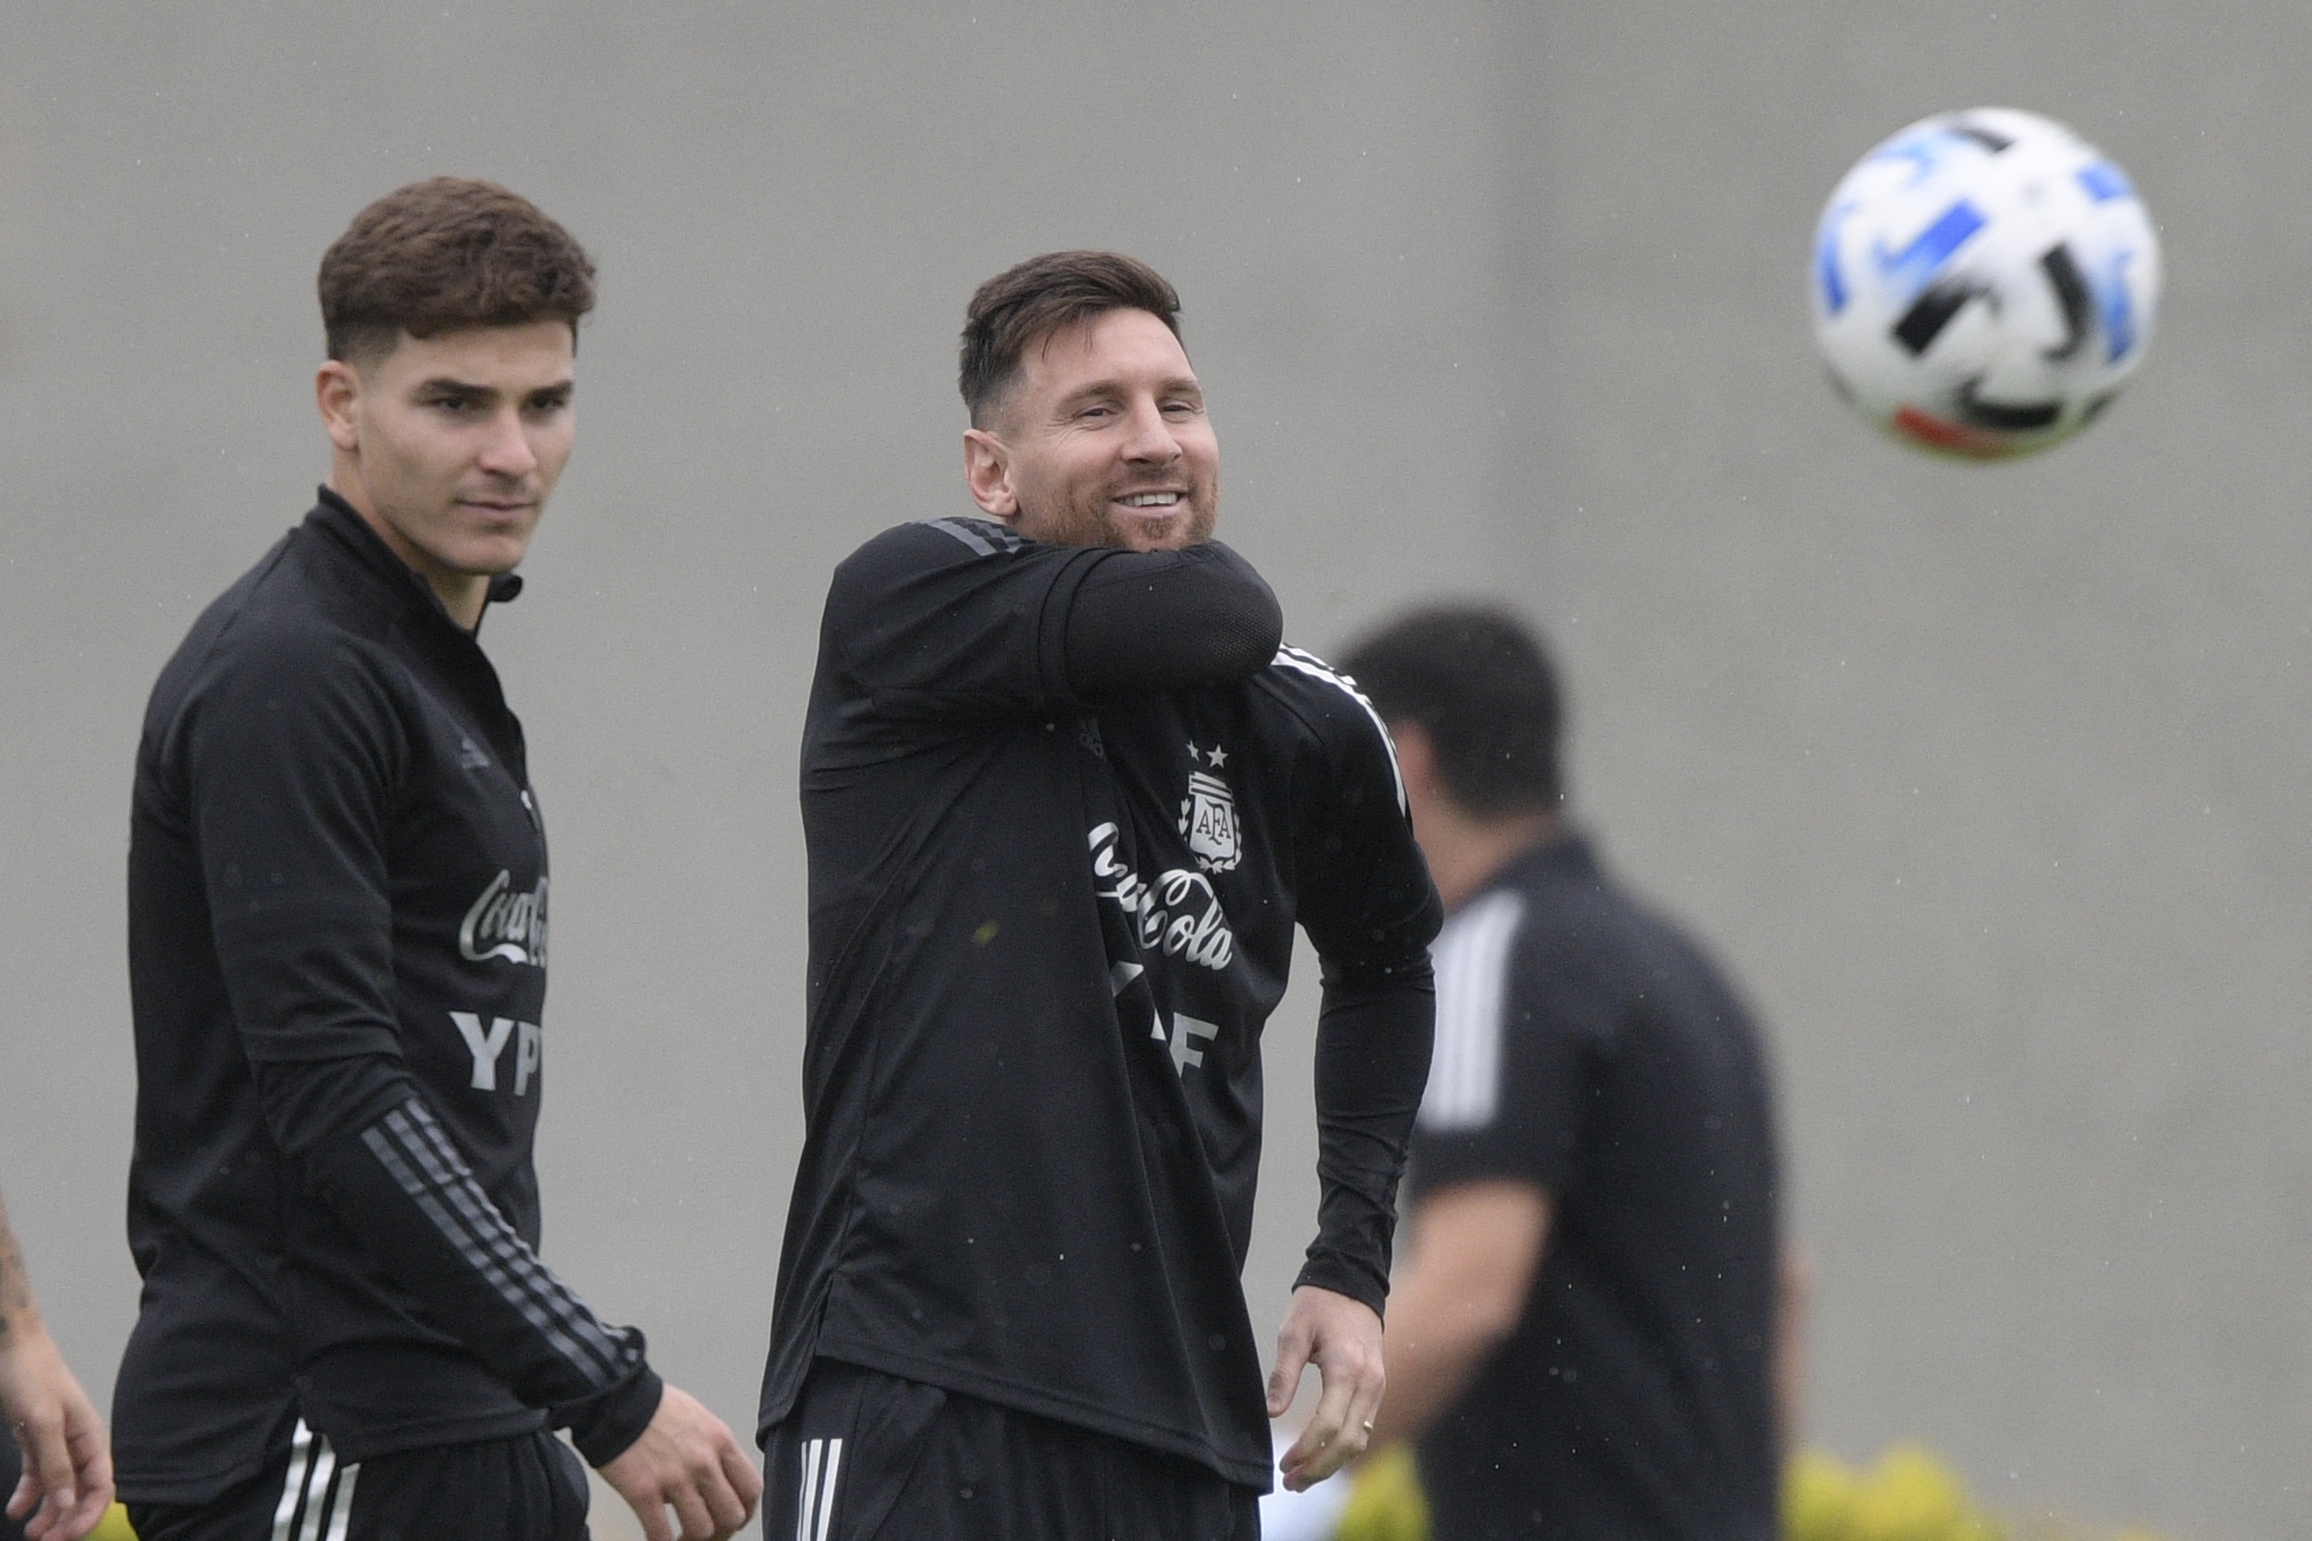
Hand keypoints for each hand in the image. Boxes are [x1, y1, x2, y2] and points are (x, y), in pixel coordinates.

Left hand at [0, 1321, 113, 1540]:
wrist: (9, 1347)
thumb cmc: (31, 1378)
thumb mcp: (43, 1422)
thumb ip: (55, 1466)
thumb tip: (68, 1506)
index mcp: (90, 1437)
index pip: (101, 1485)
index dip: (89, 1514)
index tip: (68, 1537)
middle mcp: (77, 1444)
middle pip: (80, 1491)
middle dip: (66, 1519)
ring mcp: (56, 1442)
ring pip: (58, 1487)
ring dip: (47, 1512)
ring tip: (29, 1534)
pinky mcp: (35, 1440)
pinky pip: (37, 1475)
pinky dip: (28, 1495)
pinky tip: (15, 1509)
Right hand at [597, 1384, 762, 1540]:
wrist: (615, 1399)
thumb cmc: (654, 1407)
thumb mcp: (699, 1419)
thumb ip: (713, 1450)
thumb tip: (718, 1480)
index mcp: (720, 1441)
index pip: (751, 1488)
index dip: (745, 1511)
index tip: (733, 1520)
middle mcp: (703, 1462)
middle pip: (732, 1515)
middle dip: (720, 1531)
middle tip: (705, 1533)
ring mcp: (675, 1479)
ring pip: (702, 1530)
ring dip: (691, 1539)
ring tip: (678, 1538)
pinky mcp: (644, 1492)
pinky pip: (661, 1534)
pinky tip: (656, 1538)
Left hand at [1266, 1284, 1384, 1491]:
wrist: (1352, 1282)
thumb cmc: (1319, 1304)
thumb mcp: (1293, 1332)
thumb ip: (1283, 1374)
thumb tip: (1271, 1412)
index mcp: (1347, 1369)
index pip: (1328, 1425)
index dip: (1305, 1450)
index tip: (1283, 1463)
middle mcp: (1369, 1382)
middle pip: (1349, 1442)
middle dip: (1319, 1468)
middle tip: (1290, 1482)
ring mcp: (1377, 1386)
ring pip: (1360, 1440)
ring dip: (1332, 1464)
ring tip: (1302, 1477)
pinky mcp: (1377, 1387)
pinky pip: (1363, 1427)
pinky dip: (1343, 1448)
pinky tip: (1321, 1456)